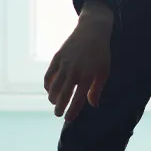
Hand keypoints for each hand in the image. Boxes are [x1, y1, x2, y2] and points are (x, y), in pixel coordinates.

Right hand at [43, 0, 113, 120]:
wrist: (92, 31)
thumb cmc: (101, 53)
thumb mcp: (103, 71)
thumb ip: (97, 89)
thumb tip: (93, 105)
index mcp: (87, 77)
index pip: (77, 100)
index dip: (72, 111)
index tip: (68, 118)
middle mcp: (74, 72)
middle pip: (63, 95)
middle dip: (59, 107)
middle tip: (58, 114)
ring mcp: (64, 65)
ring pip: (54, 87)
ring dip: (52, 97)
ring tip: (54, 103)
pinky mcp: (57, 58)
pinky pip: (49, 75)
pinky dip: (47, 84)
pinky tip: (50, 89)